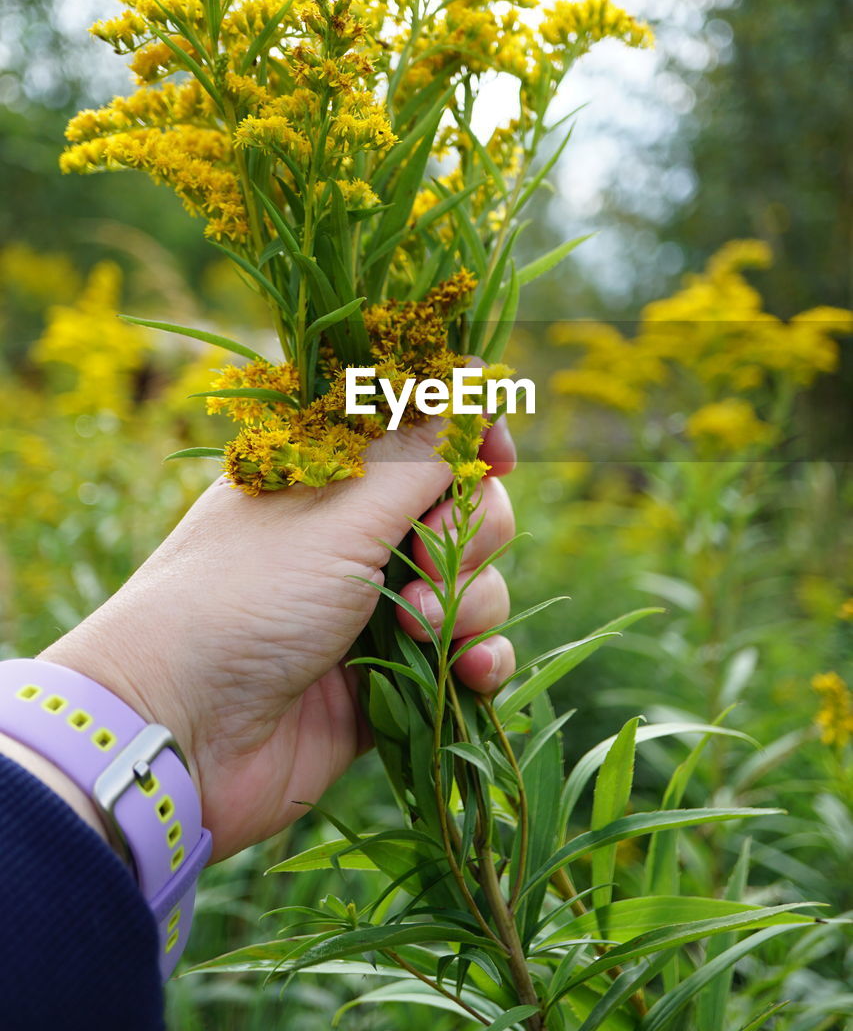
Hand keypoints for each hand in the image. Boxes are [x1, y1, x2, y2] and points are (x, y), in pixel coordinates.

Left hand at [41, 419, 516, 859]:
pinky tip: (469, 671)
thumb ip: (424, 450)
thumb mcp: (343, 511)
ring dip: (470, 602)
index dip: (472, 437)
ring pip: (473, 582)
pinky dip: (480, 659)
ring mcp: (376, 605)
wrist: (183, 731)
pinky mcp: (393, 676)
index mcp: (335, 472)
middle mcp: (358, 531)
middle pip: (465, 506)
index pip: (426, 432)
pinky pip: (468, 654)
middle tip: (424, 553)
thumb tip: (476, 373)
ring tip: (421, 629)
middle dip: (472, 529)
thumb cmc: (249, 594)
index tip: (498, 457)